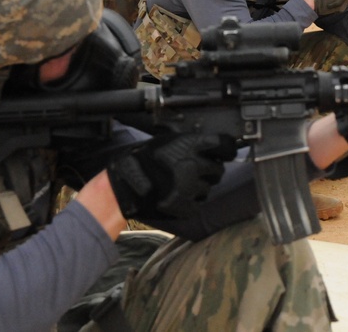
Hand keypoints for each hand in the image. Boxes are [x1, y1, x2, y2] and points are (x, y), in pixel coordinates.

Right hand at [107, 133, 234, 218]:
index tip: (225, 152)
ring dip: (198, 187)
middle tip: (192, 170)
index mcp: (190, 145)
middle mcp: (194, 165)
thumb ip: (190, 143)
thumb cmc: (140, 160)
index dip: (226, 149)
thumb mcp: (165, 140)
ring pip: (208, 188)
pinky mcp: (186, 207)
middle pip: (218, 169)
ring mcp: (191, 187)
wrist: (121, 187)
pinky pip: (198, 204)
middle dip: (209, 170)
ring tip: (178, 184)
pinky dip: (189, 202)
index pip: (225, 145)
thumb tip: (212, 146)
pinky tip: (175, 196)